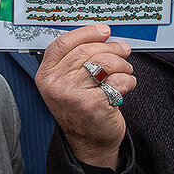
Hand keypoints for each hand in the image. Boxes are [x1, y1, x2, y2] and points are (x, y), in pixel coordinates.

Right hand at [35, 25, 135, 168]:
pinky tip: (126, 85)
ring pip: (104, 64)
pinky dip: (128, 81)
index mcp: (45, 74)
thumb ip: (74, 60)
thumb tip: (100, 33)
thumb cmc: (81, 107)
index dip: (86, 33)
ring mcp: (72, 95)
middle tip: (124, 50)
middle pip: (87, 51)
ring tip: (126, 70)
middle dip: (112, 48)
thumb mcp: (66, 83)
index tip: (104, 30)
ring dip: (122, 64)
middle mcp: (55, 84)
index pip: (63, 43)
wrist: (88, 142)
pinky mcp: (93, 105)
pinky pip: (117, 81)